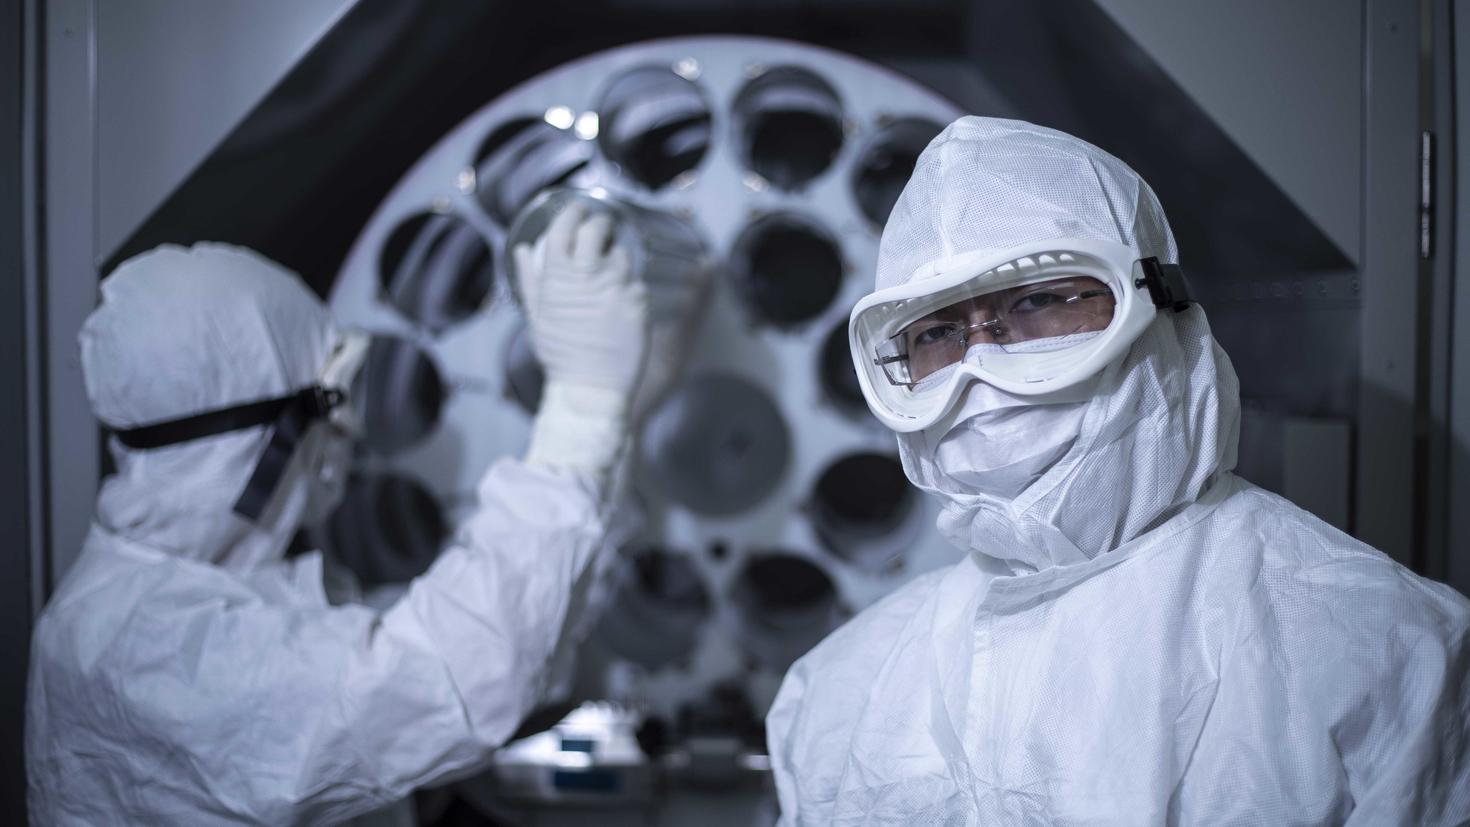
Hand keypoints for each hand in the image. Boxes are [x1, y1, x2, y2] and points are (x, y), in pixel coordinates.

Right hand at [514, 202, 649, 478]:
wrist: (591, 389)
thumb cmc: (560, 354)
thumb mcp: (536, 315)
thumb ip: (530, 278)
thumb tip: (522, 247)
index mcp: (558, 277)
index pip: (564, 228)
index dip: (572, 214)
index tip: (577, 210)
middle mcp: (588, 276)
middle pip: (597, 230)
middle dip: (600, 224)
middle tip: (602, 229)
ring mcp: (617, 288)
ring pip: (622, 256)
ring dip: (617, 259)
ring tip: (609, 278)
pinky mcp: (639, 302)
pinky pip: (636, 283)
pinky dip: (629, 288)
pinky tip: (620, 306)